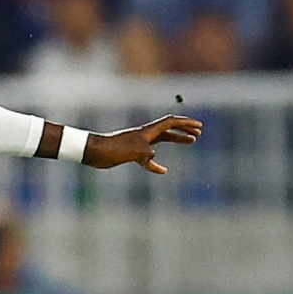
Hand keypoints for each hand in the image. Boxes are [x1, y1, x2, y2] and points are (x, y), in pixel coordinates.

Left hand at [84, 115, 201, 173]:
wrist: (93, 152)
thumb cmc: (112, 148)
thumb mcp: (133, 151)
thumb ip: (147, 153)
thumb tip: (154, 157)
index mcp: (147, 131)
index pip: (170, 123)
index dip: (186, 123)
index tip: (199, 126)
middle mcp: (144, 135)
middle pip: (169, 129)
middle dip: (185, 130)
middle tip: (199, 134)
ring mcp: (138, 144)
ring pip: (162, 140)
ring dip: (177, 140)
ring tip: (191, 142)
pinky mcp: (131, 154)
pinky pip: (148, 159)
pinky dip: (156, 164)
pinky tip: (162, 171)